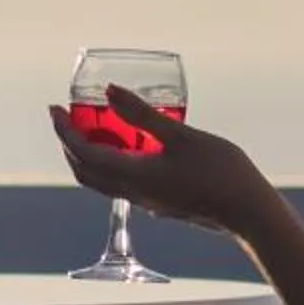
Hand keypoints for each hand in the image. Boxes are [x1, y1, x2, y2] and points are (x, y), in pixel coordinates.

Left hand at [49, 86, 279, 240]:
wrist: (249, 212)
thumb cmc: (220, 171)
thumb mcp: (181, 135)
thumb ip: (142, 114)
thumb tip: (109, 91)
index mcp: (133, 176)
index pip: (83, 153)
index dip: (63, 130)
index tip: (54, 108)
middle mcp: (134, 192)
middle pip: (85, 171)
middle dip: (69, 144)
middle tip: (66, 117)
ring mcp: (147, 201)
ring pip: (103, 180)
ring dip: (89, 155)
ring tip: (93, 126)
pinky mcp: (161, 202)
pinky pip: (122, 182)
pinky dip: (112, 162)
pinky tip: (128, 144)